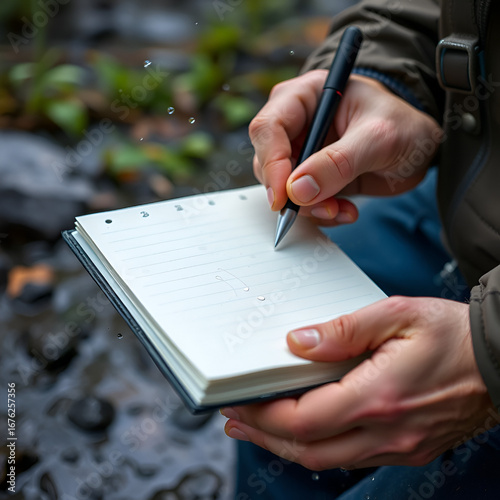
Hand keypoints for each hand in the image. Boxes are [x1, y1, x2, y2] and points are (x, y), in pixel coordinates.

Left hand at [221, 297, 496, 469]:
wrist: (499, 361)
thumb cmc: (452, 334)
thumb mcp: (396, 314)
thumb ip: (343, 329)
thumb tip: (298, 342)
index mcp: (379, 396)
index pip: (303, 420)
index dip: (263, 416)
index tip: (238, 404)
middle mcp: (387, 431)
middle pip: (308, 450)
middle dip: (264, 437)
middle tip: (235, 423)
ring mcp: (398, 445)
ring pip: (327, 460)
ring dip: (287, 446)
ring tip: (258, 430)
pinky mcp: (406, 448)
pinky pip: (350, 458)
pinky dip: (319, 447)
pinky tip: (306, 432)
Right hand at [250, 73, 441, 225]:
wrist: (419, 147)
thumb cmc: (402, 125)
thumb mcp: (379, 138)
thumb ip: (339, 162)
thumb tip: (297, 190)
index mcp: (306, 97)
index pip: (268, 127)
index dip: (270, 162)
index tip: (283, 196)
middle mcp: (296, 124)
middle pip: (267, 162)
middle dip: (292, 192)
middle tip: (323, 207)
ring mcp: (302, 153)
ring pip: (282, 188)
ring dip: (309, 207)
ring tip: (341, 209)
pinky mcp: (311, 178)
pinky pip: (300, 202)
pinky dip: (319, 213)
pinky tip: (345, 210)